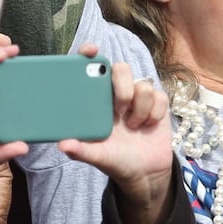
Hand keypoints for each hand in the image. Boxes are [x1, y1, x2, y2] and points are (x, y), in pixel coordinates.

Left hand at [57, 59, 173, 223]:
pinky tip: (148, 126)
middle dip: (123, 86)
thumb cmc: (116, 161)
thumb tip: (62, 145)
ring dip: (140, 108)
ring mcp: (138, 98)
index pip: (91, 70)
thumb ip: (81, 150)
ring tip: (133, 127)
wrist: (145, 173)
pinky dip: (155, 113)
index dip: (89, 55)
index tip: (91, 50)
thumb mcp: (97, 157)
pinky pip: (160, 96)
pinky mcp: (157, 104)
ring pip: (143, 84)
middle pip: (121, 68)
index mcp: (97, 101)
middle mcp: (117, 95)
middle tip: (120, 109)